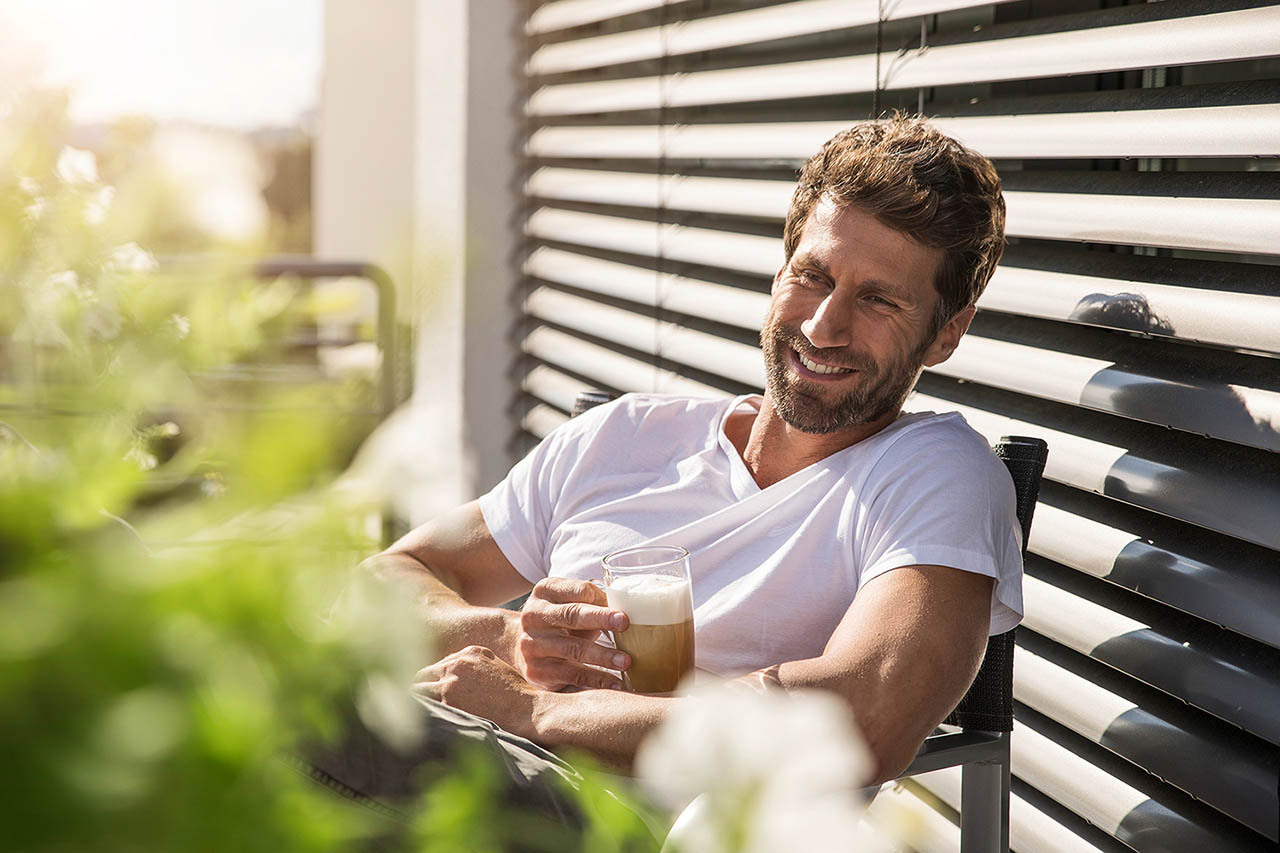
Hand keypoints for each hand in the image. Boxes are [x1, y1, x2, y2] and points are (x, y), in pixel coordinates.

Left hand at [413, 645, 541, 739]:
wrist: (526, 709)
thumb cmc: (516, 693)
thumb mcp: (496, 667)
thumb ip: (474, 666)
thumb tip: (454, 677)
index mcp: (469, 653)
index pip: (440, 665)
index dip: (435, 681)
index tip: (433, 693)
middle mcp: (456, 664)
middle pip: (423, 674)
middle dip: (421, 688)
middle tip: (416, 704)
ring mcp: (450, 682)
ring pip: (417, 688)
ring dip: (417, 700)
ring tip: (414, 714)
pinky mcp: (448, 701)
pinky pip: (424, 704)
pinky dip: (421, 710)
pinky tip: (421, 720)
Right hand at [515, 577, 630, 690]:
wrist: (520, 643)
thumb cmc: (561, 621)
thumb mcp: (571, 604)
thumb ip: (595, 602)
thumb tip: (634, 608)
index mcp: (545, 591)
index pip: (577, 591)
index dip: (602, 601)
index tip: (624, 613)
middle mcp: (534, 615)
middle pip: (571, 615)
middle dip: (600, 619)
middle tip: (626, 625)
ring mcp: (531, 644)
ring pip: (572, 649)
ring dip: (603, 656)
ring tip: (626, 661)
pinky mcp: (536, 670)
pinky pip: (571, 675)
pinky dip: (596, 679)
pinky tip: (614, 683)